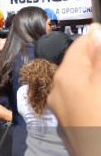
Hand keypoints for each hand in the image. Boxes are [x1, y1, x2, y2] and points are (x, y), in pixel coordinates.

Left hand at [48, 23, 100, 155]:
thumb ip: (100, 55)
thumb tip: (96, 30)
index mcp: (67, 76)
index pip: (83, 44)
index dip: (100, 41)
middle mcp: (58, 91)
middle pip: (84, 64)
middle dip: (99, 64)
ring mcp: (63, 110)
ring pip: (84, 84)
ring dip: (96, 82)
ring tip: (100, 93)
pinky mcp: (72, 125)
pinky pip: (84, 102)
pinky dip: (95, 99)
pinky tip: (99, 106)